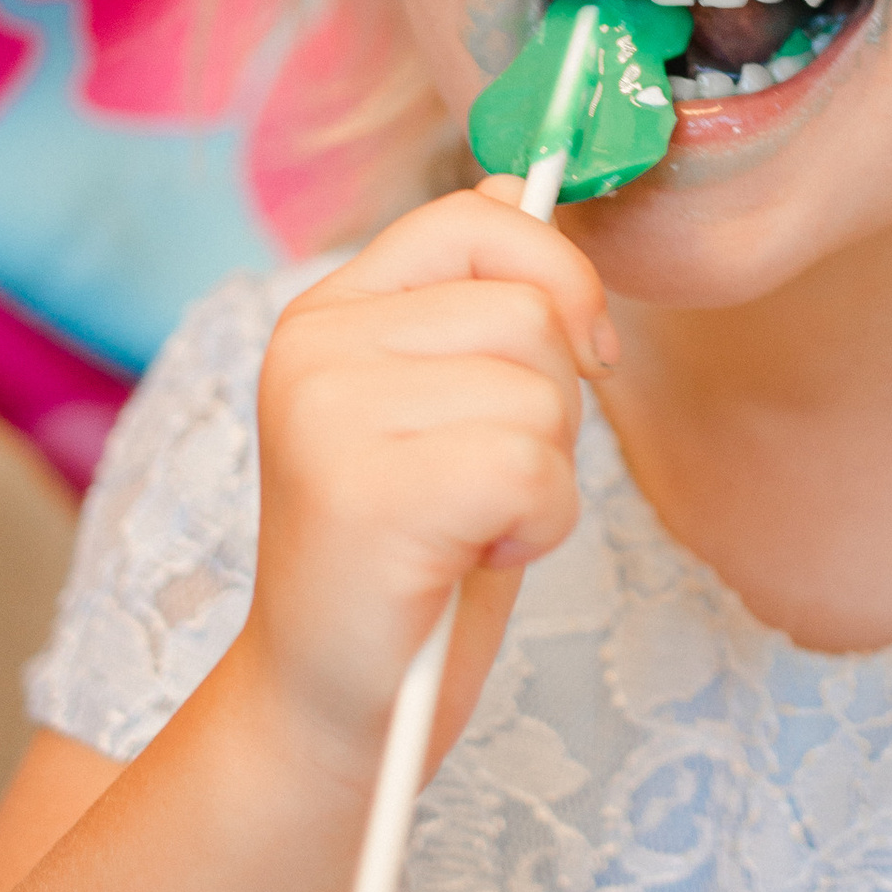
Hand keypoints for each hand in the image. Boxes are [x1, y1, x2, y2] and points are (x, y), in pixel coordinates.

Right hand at [237, 182, 613, 783]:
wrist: (334, 711)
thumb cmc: (410, 561)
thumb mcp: (444, 408)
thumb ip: (472, 298)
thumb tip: (523, 181)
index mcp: (328, 313)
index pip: (477, 215)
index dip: (557, 274)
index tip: (579, 354)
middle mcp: (312, 346)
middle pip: (531, 312)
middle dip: (551, 407)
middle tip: (482, 483)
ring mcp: (327, 416)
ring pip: (540, 392)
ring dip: (542, 476)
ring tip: (467, 525)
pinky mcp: (364, 493)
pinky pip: (532, 468)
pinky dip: (535, 526)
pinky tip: (470, 560)